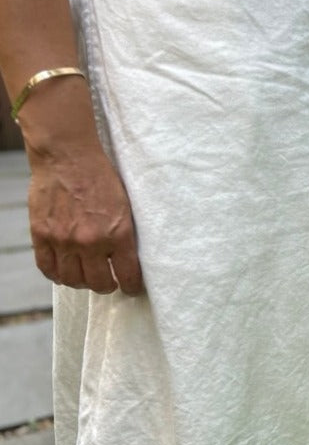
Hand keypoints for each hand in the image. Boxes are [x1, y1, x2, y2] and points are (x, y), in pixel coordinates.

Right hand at [27, 147, 142, 294]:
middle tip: (109, 281)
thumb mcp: (126, 206)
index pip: (127, 275)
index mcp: (118, 233)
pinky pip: (47, 268)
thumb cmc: (101, 177)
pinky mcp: (41, 235)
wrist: (68, 156)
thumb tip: (126, 258)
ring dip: (82, 282)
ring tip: (87, 275)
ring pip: (72, 280)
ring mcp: (63, 240)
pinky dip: (57, 274)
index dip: (131, 286)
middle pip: (98, 283)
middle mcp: (90, 241)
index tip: (131, 287)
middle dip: (107, 286)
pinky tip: (65, 271)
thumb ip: (124, 234)